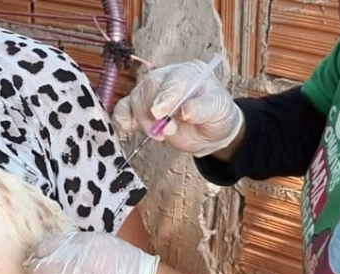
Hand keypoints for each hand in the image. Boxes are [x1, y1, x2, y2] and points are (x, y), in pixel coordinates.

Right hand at [113, 59, 242, 156]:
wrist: (210, 132)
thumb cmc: (216, 115)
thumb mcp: (218, 110)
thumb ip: (202, 108)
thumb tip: (186, 111)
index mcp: (189, 72)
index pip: (173, 79)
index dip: (165, 96)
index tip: (160, 113)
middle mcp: (168, 78)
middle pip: (149, 86)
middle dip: (153, 110)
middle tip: (167, 130)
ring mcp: (152, 93)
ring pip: (136, 99)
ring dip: (143, 120)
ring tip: (161, 135)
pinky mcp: (142, 108)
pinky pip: (125, 108)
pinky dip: (122, 117)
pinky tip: (125, 127)